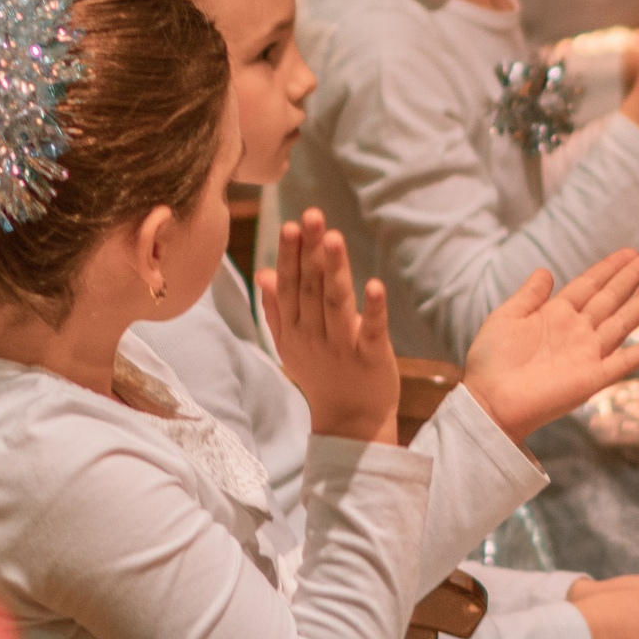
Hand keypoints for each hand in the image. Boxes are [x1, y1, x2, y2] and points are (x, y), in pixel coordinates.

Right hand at [257, 208, 398, 444]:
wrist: (349, 422)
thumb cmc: (320, 374)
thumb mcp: (290, 344)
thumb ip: (276, 309)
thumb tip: (264, 272)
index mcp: (293, 330)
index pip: (289, 286)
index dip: (290, 255)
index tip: (291, 224)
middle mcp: (313, 336)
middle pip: (310, 288)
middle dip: (310, 251)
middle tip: (313, 216)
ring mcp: (342, 348)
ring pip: (336, 303)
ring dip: (335, 270)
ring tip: (334, 238)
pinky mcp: (372, 358)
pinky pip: (371, 330)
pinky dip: (373, 308)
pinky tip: (374, 284)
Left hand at [460, 247, 638, 442]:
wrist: (488, 400)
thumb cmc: (491, 361)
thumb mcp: (507, 317)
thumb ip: (529, 295)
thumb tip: (545, 270)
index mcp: (555, 314)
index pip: (590, 284)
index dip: (610, 268)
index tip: (630, 252)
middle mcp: (576, 331)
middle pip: (611, 298)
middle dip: (633, 277)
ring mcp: (586, 354)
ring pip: (621, 323)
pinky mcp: (591, 379)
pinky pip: (623, 362)